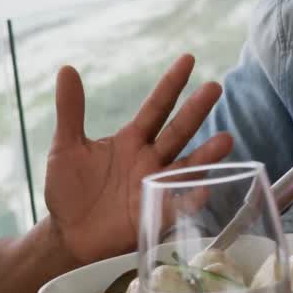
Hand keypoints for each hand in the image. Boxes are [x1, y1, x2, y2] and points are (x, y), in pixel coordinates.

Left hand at [43, 55, 233, 263]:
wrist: (67, 233)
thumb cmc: (69, 189)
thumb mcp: (66, 147)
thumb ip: (70, 111)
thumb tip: (66, 69)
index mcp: (131, 140)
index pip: (156, 107)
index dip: (171, 84)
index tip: (188, 59)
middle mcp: (150, 160)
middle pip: (177, 131)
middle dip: (195, 111)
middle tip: (214, 87)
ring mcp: (155, 187)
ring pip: (186, 166)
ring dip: (206, 155)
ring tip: (226, 139)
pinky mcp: (155, 215)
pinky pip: (179, 206)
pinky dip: (192, 198)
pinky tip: (206, 188)